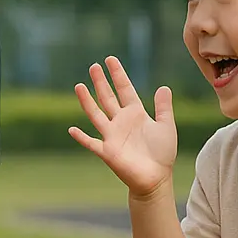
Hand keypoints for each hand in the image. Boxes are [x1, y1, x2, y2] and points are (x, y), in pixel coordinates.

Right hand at [70, 57, 176, 200]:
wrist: (156, 178)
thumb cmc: (162, 153)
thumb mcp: (166, 126)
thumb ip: (163, 108)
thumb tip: (164, 87)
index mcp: (135, 113)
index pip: (124, 89)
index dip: (118, 75)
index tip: (110, 59)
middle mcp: (120, 121)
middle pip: (107, 98)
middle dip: (100, 82)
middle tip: (93, 67)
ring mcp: (111, 135)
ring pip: (96, 114)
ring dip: (87, 101)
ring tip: (79, 86)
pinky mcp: (107, 151)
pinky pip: (91, 143)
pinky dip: (81, 137)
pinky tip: (71, 129)